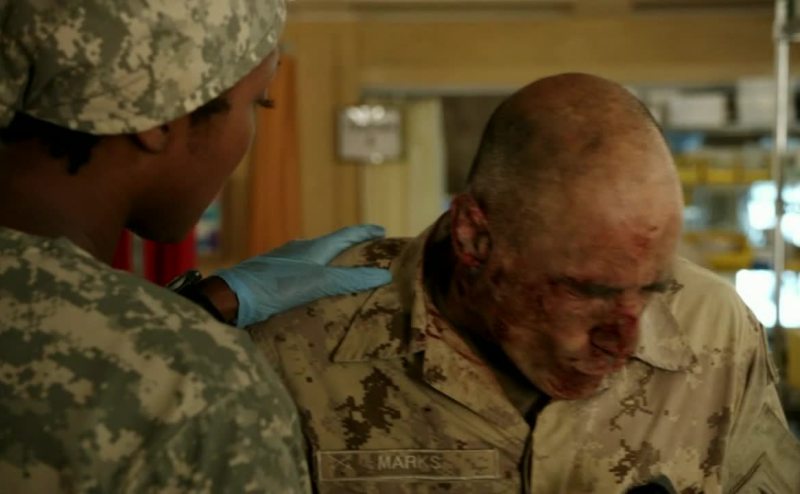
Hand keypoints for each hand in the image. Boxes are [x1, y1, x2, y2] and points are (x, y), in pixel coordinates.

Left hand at [216, 224, 391, 326]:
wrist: (233, 296)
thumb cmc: (276, 286)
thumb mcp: (318, 283)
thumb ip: (349, 279)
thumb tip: (383, 274)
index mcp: (314, 247)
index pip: (346, 234)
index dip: (365, 232)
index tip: (382, 231)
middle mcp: (300, 249)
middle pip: (332, 245)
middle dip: (351, 248)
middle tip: (368, 253)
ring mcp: (285, 262)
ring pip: (316, 258)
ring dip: (333, 262)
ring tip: (345, 272)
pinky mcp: (274, 275)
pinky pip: (303, 270)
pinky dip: (317, 274)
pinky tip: (314, 287)